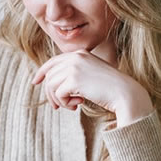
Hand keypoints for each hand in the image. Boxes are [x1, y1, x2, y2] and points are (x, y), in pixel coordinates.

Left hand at [31, 51, 153, 123]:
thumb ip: (74, 74)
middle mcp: (75, 57)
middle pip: (50, 75)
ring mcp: (74, 67)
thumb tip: (51, 83)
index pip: (53, 61)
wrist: (125, 94)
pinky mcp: (73, 79)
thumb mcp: (91, 75)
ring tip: (71, 106)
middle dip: (50, 93)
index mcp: (80, 53)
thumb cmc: (110, 88)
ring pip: (51, 85)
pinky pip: (58, 94)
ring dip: (59, 100)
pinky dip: (65, 103)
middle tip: (57, 106)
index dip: (42, 72)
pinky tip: (77, 105)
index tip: (35, 82)